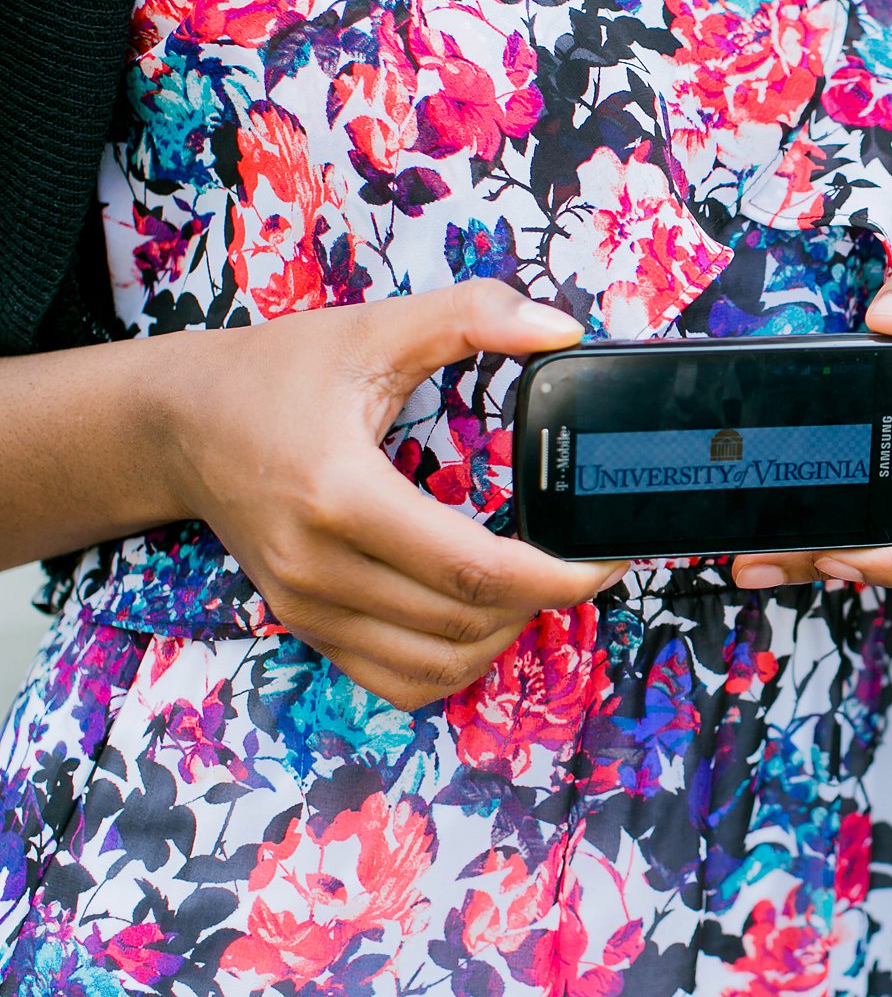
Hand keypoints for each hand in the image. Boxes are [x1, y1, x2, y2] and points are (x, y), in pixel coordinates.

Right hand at [159, 280, 625, 710]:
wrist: (181, 424)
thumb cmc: (278, 374)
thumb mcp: (374, 328)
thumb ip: (471, 315)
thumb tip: (560, 328)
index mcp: (341, 494)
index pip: (474, 570)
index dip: (557, 576)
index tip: (606, 558)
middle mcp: (319, 566)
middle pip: (464, 622)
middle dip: (544, 599)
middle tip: (586, 562)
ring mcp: (307, 607)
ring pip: (437, 664)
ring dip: (505, 636)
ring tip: (537, 585)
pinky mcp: (306, 627)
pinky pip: (396, 681)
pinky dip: (454, 663)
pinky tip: (481, 616)